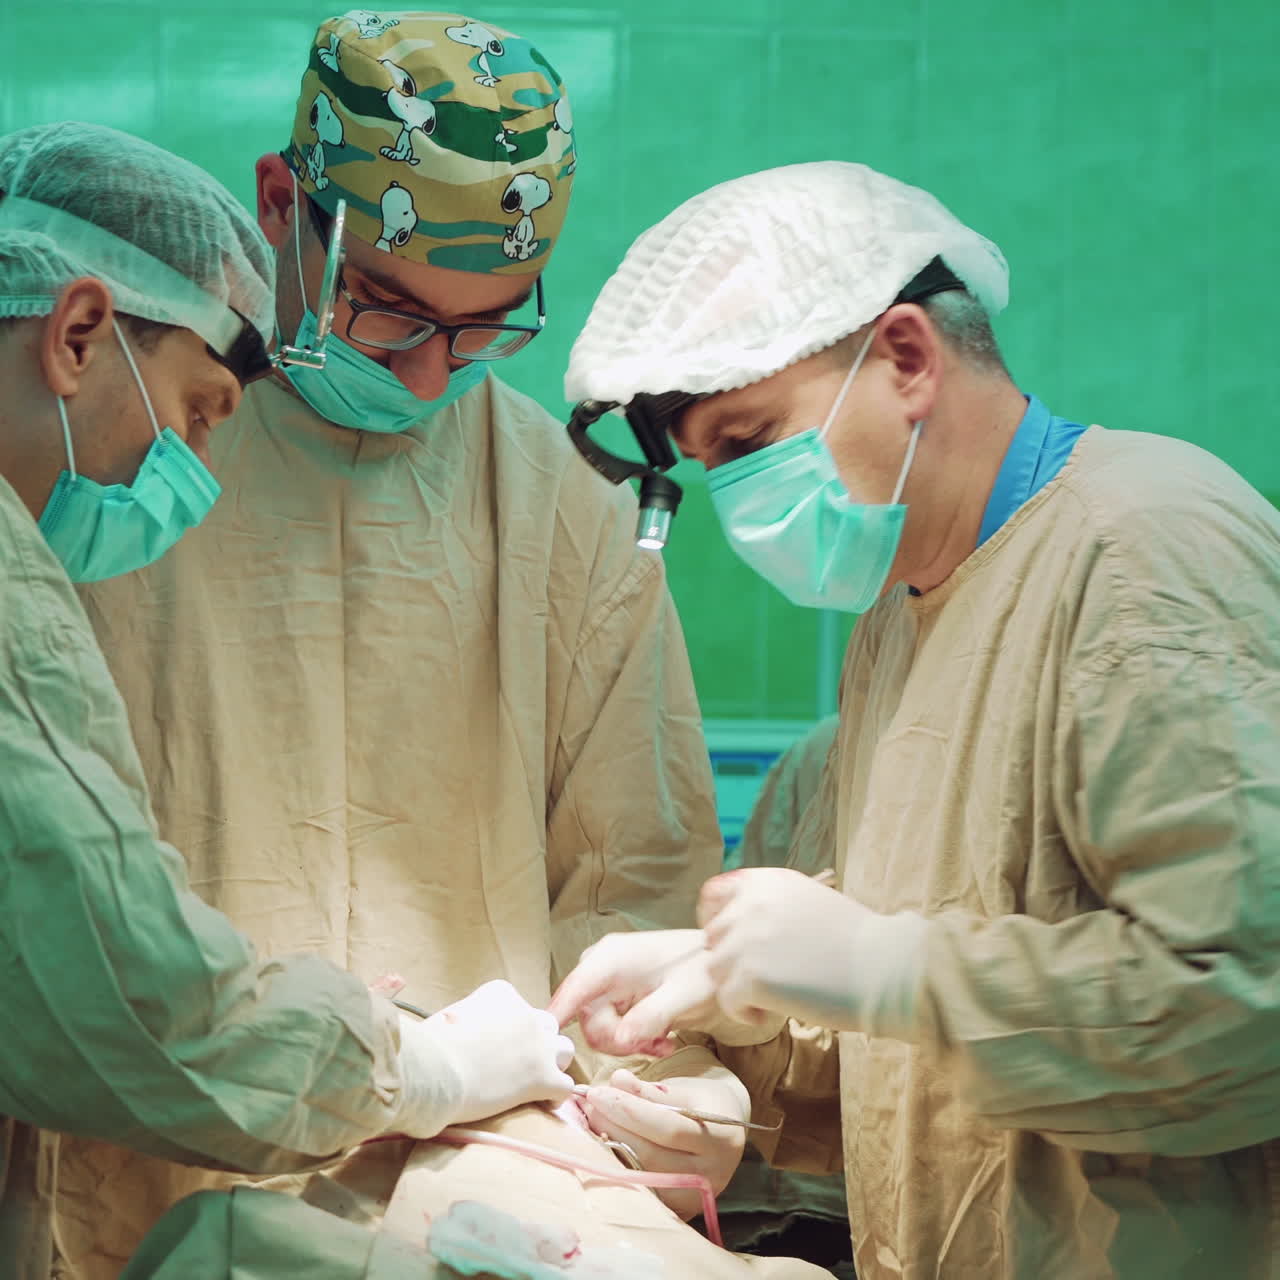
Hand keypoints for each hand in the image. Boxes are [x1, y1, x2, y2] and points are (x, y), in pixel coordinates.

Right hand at [395, 980, 575, 1136]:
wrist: (435, 1073)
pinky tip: (538, 1104)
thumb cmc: (428, 1047)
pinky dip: (554, 1097)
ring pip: (564, 1050)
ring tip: (534, 1082)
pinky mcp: (543, 1076)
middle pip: (546, 1026)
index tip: (492, 1047)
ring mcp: (538, 1044)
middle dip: (537, 1044)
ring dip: (553, 1065)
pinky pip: (565, 1087)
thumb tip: (454, 1024)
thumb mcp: (445, 1018)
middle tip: (515, 1065)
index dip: (511, 1030)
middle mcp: (526, 1013)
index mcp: (502, 994)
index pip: (520, 1008)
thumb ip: (462, 1017)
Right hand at [550, 930, 780, 1056]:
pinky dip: (634, 1038)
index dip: (554, 1017)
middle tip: (648, 1044)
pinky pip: (613, 1028)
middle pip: (586, 1018)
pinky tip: (661, 1038)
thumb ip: (651, 1015)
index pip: (572, 990)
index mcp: (611, 958)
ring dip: (628, 1041)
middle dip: (615, 1039)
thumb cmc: (704, 972)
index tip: (547, 1046)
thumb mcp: (683, 994)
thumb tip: (619, 1039)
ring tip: (662, 1039)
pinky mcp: (619, 996)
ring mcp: (610, 981)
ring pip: (599, 1028)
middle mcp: (603, 966)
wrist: (722, 966)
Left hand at [577, 1069, 747, 1219]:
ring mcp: (695, 1197)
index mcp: (721, 1137)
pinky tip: (602, 1145)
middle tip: (588, 1106)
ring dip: (609, 1147)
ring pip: (642, 1176)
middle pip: (651, 1155)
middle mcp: (712, 1173)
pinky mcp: (678, 1211)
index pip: (668, 1127)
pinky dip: (617, 1167)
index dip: (628, 1110)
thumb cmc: (701, 1105)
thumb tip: (617, 1080)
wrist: (725, 1135)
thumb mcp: (684, 1089)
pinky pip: (641, 1190)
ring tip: (591, 1121)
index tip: (597, 1093)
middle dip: (613, 1127)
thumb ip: (650, 1089)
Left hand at [698, 868, 925, 1035]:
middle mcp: (751, 903)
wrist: (887, 969)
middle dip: (731, 960)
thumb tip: (734, 924)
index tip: (731, 943)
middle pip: (712, 938)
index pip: (712, 895)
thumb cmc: (857, 942)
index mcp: (765, 881)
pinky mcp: (750, 977)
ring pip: (716, 971)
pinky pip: (727, 1001)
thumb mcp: (808, 900)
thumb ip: (769, 906)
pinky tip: (773, 1012)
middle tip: (763, 979)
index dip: (715, 921)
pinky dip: (745, 1013)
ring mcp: (747, 939)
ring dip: (737, 988)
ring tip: (772, 998)